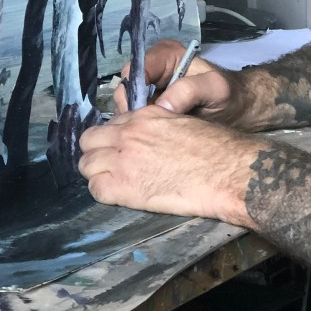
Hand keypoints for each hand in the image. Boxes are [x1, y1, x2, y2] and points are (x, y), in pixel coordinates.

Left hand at [78, 105, 266, 225]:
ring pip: (86, 164)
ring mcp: (122, 160)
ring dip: (97, 172)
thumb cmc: (215, 148)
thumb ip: (159, 126)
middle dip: (97, 151)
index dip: (115, 137)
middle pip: (89, 140)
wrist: (225, 171)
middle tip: (112, 165)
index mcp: (144, 115)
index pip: (111, 123)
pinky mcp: (123, 188)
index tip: (122, 149)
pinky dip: (103, 192)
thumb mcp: (184, 123)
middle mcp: (127, 133)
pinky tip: (120, 195)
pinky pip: (95, 189)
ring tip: (114, 182)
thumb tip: (151, 137)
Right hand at [114, 39, 254, 127]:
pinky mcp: (148, 108)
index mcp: (166, 55)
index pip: (135, 69)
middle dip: (134, 110)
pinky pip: (133, 118)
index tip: (149, 113)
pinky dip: (140, 129)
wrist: (238, 111)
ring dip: (136, 122)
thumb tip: (160, 107)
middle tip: (152, 128)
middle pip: (125, 89)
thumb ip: (189, 91)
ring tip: (155, 134)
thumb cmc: (229, 95)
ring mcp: (148, 90)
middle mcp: (152, 69)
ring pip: (126, 107)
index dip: (136, 92)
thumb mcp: (216, 88)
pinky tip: (154, 138)